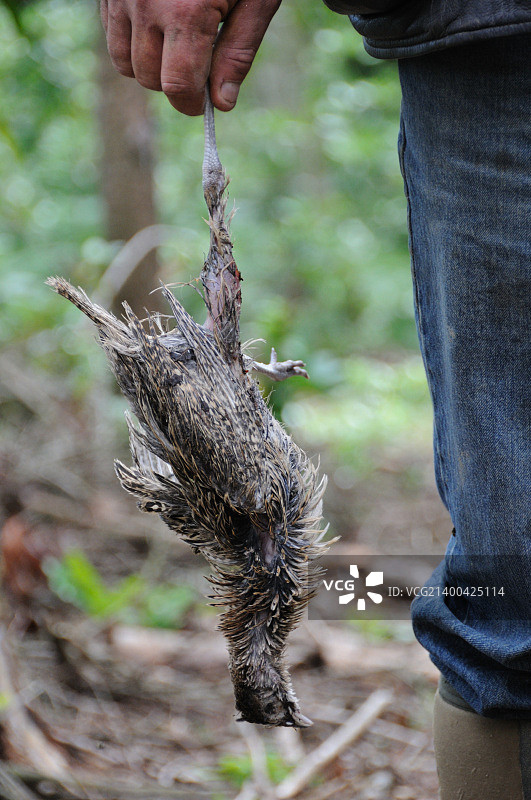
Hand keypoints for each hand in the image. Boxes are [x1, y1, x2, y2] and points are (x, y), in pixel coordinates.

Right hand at [100, 0, 281, 114]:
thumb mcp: (256, 1)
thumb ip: (238, 53)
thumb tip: (222, 103)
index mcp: (186, 12)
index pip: (177, 86)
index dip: (192, 104)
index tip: (204, 105)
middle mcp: (146, 4)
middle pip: (149, 79)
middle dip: (175, 85)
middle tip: (199, 67)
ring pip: (124, 62)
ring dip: (150, 67)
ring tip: (178, 48)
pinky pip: (112, 34)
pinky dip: (132, 43)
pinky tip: (159, 29)